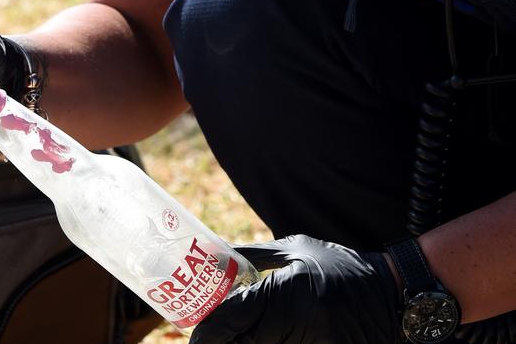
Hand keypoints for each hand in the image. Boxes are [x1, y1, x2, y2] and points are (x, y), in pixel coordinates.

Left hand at [190, 234, 400, 343]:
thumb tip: (217, 255)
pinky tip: (261, 340)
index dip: (207, 331)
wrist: (389, 296)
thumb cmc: (338, 267)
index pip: (233, 317)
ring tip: (231, 339)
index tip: (192, 335)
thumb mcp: (296, 249)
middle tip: (204, 341)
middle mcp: (296, 323)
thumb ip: (255, 256)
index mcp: (286, 290)